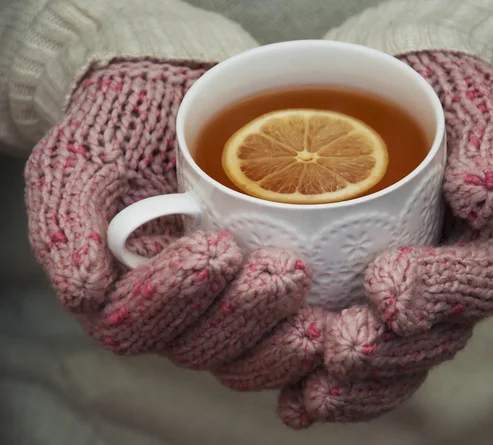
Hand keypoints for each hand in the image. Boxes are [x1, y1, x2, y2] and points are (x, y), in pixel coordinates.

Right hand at [24, 60, 325, 386]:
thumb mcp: (76, 167)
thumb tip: (83, 292)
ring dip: (278, 341)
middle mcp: (172, 312)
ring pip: (243, 356)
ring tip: (314, 307)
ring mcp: (220, 307)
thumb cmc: (119, 135)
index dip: (172, 297)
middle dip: (240, 316)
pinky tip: (335, 322)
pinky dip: (305, 344)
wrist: (170, 107)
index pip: (134, 323)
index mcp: (120, 291)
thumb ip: (68, 228)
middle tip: (283, 270)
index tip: (216, 245)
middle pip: (199, 347)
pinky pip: (280, 339)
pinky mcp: (262, 299)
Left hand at [276, 51, 492, 427]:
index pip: (481, 277)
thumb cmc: (442, 107)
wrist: (406, 114)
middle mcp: (452, 285)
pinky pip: (360, 367)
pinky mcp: (367, 312)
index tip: (388, 286)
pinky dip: (329, 390)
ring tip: (311, 394)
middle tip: (343, 346)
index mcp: (489, 240)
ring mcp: (411, 308)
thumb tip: (479, 195)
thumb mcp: (477, 101)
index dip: (439, 290)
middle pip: (435, 338)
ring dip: (354, 387)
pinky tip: (293, 402)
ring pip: (395, 365)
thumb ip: (491, 142)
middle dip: (389, 352)